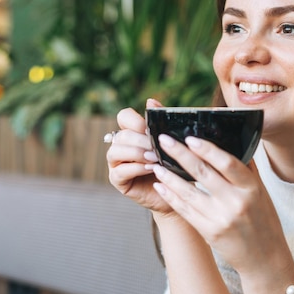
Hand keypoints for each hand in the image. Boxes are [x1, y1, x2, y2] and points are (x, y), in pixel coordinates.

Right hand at [107, 98, 174, 214]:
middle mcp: (122, 145)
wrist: (177, 192)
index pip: (124, 116)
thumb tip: (151, 101)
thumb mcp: (171, 142)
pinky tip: (151, 169)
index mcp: (133, 132)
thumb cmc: (174, 165)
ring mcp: (117, 163)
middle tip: (157, 148)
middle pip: (122, 134)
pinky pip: (120, 170)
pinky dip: (136, 168)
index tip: (150, 128)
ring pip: (116, 150)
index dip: (135, 120)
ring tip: (155, 159)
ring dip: (136, 153)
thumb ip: (161, 122)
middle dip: (141, 140)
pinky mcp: (117, 180)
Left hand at [150, 134, 292, 276]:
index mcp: (251, 188)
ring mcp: (220, 218)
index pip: (227, 163)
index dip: (207, 149)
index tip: (190, 138)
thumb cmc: (264, 220)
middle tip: (164, 140)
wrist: (264, 257)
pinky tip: (161, 185)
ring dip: (169, 176)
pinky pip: (185, 210)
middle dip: (180, 154)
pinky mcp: (209, 231)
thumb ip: (246, 169)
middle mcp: (235, 202)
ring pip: (188, 192)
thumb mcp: (261, 192)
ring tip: (156, 164)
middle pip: (203, 173)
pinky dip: (171, 196)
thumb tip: (232, 141)